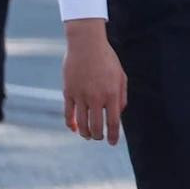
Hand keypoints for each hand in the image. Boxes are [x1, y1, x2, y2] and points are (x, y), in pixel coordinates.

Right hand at [63, 19, 126, 143]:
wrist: (86, 45)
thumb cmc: (107, 59)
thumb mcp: (121, 76)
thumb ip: (121, 97)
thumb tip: (118, 114)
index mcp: (111, 94)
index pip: (113, 123)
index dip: (112, 136)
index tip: (112, 143)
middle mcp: (96, 98)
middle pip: (96, 127)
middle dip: (99, 137)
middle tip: (100, 138)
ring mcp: (80, 96)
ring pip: (81, 124)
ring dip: (85, 133)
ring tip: (88, 135)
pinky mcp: (68, 93)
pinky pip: (68, 114)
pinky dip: (71, 125)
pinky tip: (75, 129)